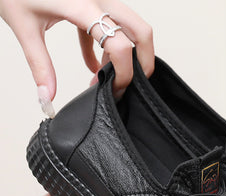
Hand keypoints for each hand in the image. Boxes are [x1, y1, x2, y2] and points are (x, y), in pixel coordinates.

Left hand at [0, 0, 153, 115]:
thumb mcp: (24, 27)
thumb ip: (39, 65)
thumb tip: (48, 97)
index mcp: (82, 5)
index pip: (121, 43)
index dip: (124, 72)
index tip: (114, 88)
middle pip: (141, 32)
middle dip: (143, 63)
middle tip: (129, 84)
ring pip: (132, 28)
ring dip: (126, 56)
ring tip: (104, 76)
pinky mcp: (93, 2)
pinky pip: (112, 27)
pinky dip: (108, 49)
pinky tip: (94, 65)